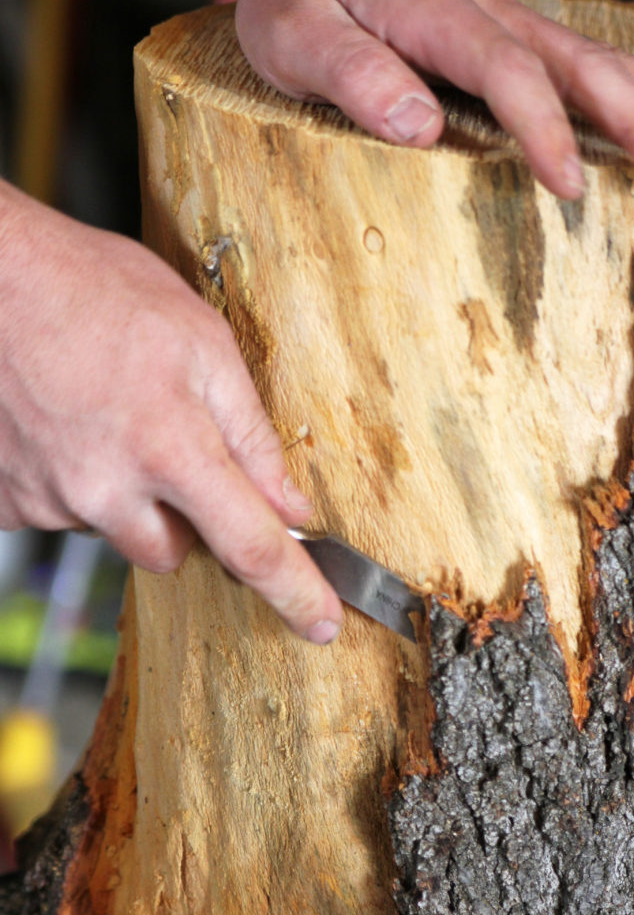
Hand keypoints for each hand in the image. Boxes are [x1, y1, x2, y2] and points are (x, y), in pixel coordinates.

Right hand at [0, 181, 342, 643]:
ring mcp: (49, 499)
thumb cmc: (95, 290)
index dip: (295, 593)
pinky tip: (66, 426)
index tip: (321, 624)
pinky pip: (60, 513)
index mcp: (170, 448)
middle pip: (173, 553)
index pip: (252, 549)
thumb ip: (253, 434)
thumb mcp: (203, 342)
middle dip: (184, 516)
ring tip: (106, 417)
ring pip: (114, 529)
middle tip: (166, 444)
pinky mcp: (8, 501)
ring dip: (123, 494)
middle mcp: (106, 489)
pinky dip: (72, 481)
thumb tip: (289, 504)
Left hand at [235, 0, 633, 198]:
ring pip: (602, 63)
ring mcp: (509, 25)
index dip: (544, 129)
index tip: (571, 186)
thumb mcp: (296, 35)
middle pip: (583, 65)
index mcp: (437, 14)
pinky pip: (587, 67)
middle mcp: (489, 14)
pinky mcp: (514, 42)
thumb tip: (418, 125)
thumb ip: (353, 74)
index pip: (507, 74)